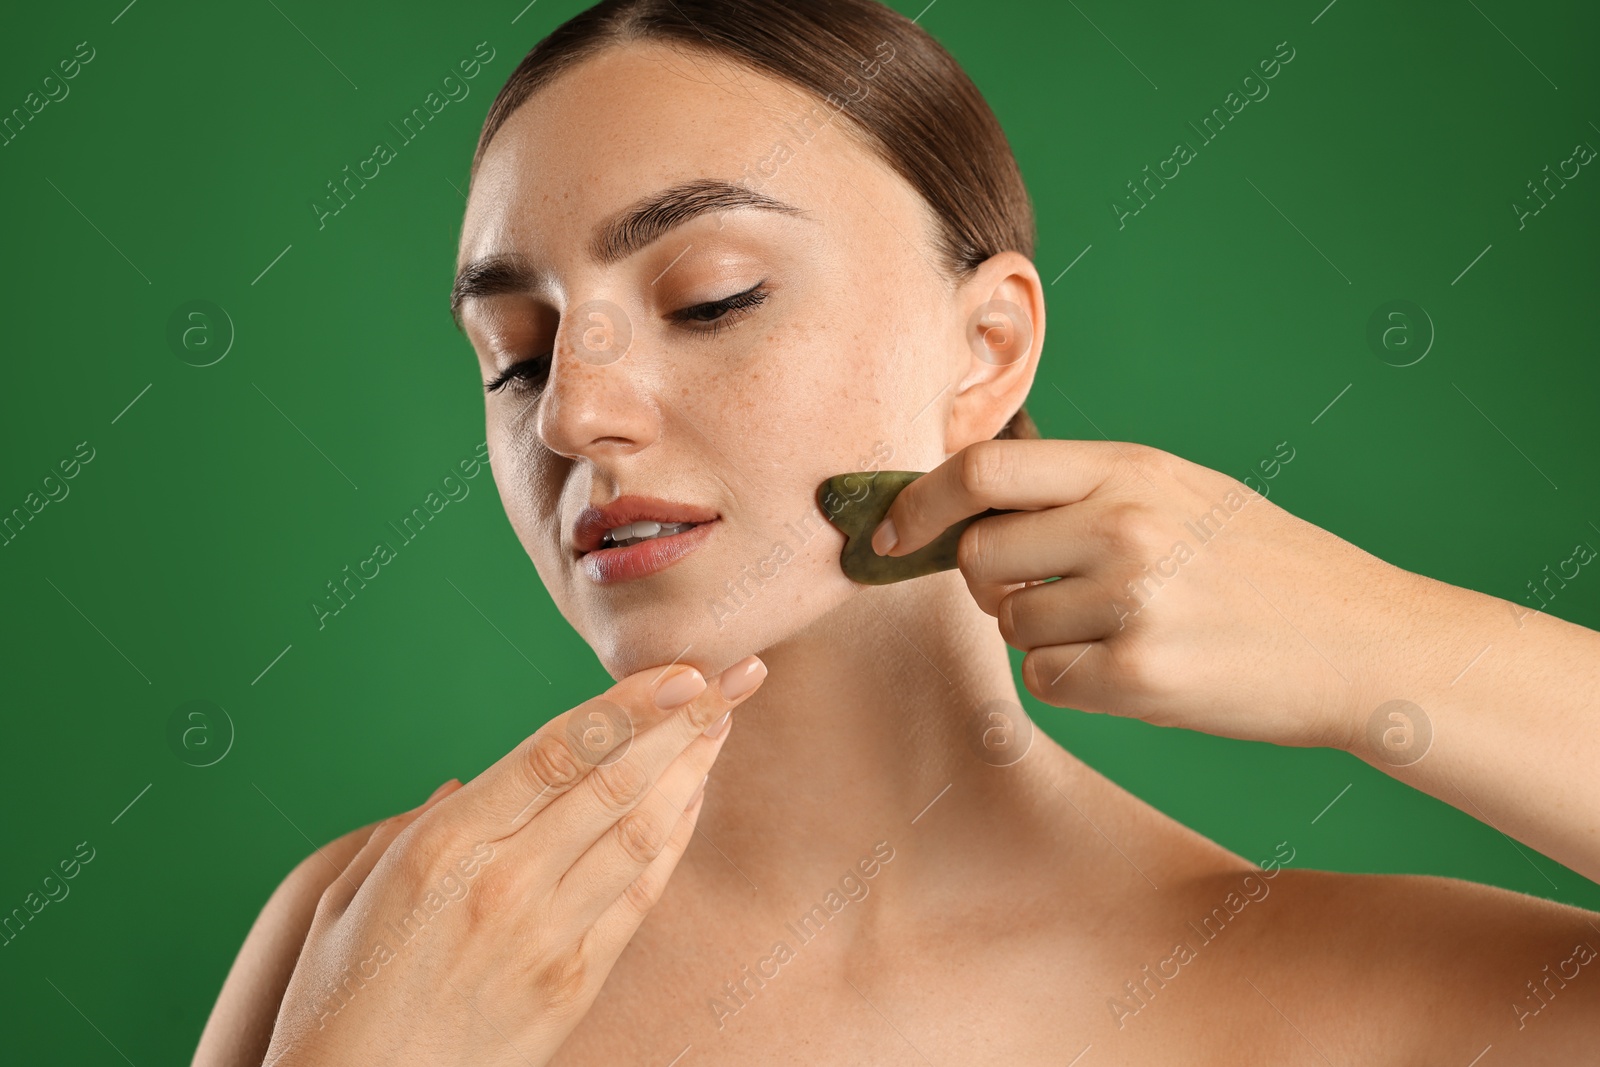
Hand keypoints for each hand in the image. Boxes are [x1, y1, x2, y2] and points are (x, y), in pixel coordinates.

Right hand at [262, 655, 768, 1065]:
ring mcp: (547, 936)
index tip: (681, 670)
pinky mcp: (574, 983)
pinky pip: (640, 895)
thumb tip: (464, 783)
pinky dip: (674, 839)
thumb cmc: (336, 1001)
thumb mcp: (346, 896)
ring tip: (723, 723)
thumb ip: (409, 826)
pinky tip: (693, 799)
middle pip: (616, 781)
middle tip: (733, 678)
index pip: (559, 750)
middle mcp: (504, 883)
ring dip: (691, 770)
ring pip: (641, 832)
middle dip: (685, 722)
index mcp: (443, 846)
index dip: (631, 704)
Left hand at [871, 439, 1428, 748]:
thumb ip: (1083, 489)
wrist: (1367, 642)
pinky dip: (1074, 682)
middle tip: (1048, 592)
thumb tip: (967, 503)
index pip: (981, 470)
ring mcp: (1133, 601)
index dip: (917, 502)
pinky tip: (1139, 668)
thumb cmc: (1265, 566)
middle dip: (988, 582)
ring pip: (1009, 626)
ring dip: (1043, 635)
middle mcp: (1124, 525)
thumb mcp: (1181, 490)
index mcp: (1130, 468)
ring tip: (1124, 627)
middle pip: (976, 557)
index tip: (886, 534)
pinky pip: (1045, 681)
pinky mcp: (1140, 676)